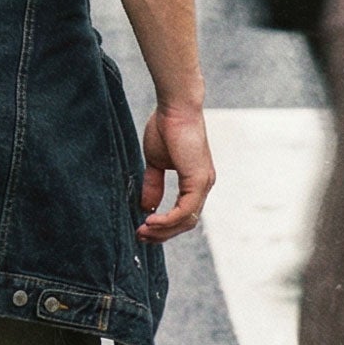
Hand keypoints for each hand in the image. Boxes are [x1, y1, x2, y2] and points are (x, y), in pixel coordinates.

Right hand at [139, 106, 214, 241]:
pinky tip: (150, 222)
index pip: (183, 214)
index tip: (142, 229)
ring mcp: (203, 184)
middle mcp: (203, 185)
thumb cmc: (166, 128)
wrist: (175, 108)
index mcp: (196, 181)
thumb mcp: (156, 162)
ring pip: (186, 221)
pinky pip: (184, 211)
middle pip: (186, 222)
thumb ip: (153, 185)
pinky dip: (167, 220)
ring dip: (163, 230)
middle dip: (162, 234)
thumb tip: (146, 207)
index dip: (163, 225)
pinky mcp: (198, 181)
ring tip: (142, 231)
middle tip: (140, 236)